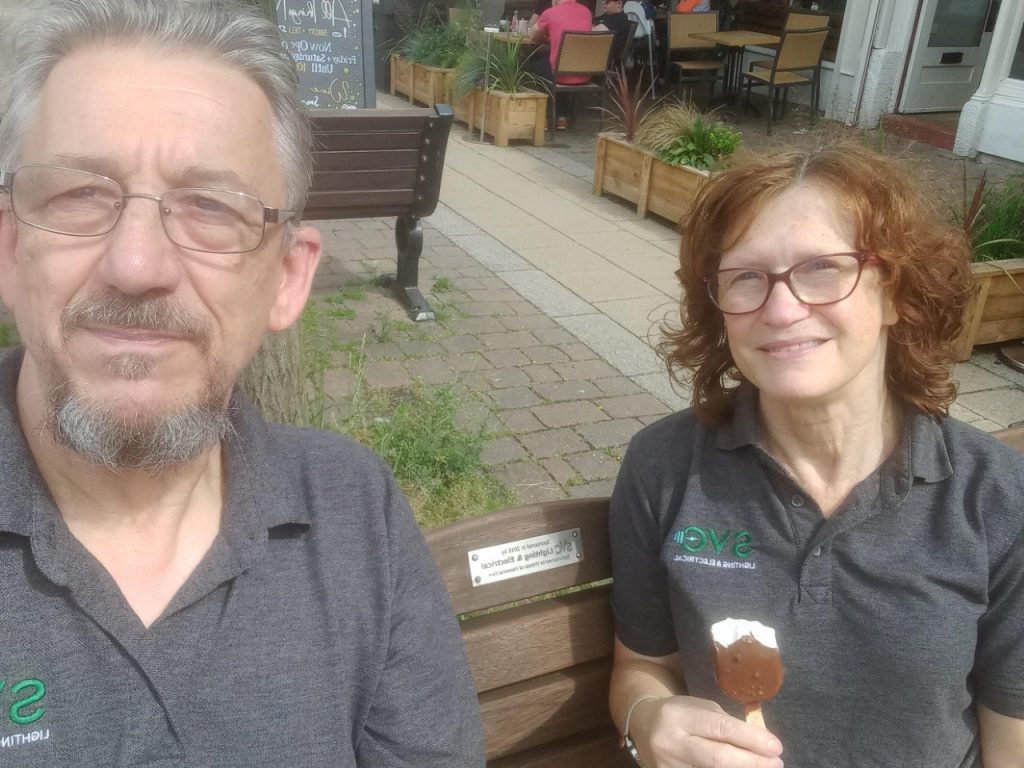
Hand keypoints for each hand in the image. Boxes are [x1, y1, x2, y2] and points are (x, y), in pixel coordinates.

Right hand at [634, 695, 783, 767]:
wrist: (643, 725)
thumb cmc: (679, 713)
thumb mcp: (698, 707)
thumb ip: (724, 723)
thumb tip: (760, 742)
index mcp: (678, 715)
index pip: (719, 728)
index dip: (750, 738)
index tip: (775, 746)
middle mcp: (671, 742)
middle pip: (717, 758)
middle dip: (751, 762)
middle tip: (776, 763)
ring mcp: (668, 766)